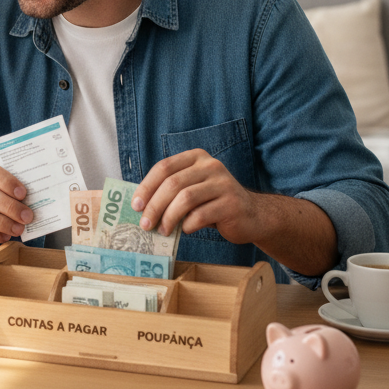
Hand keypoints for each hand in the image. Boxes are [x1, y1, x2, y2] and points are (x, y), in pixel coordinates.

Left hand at [134, 149, 259, 242]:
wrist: (252, 216)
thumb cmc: (213, 203)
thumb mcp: (193, 189)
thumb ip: (171, 190)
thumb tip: (140, 206)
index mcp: (196, 157)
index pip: (164, 167)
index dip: (146, 186)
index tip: (135, 206)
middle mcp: (210, 165)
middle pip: (172, 183)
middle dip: (154, 205)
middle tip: (145, 224)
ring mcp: (223, 183)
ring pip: (185, 198)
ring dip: (169, 217)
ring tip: (162, 231)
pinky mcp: (232, 203)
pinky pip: (201, 215)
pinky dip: (187, 225)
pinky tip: (185, 230)